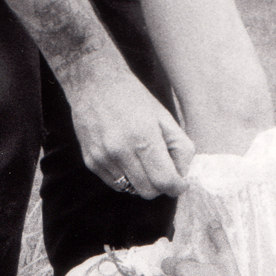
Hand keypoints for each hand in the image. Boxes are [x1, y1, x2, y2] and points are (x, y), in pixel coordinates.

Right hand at [69, 64, 193, 197]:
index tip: (180, 182)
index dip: (177, 186)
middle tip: (163, 169)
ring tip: (142, 158)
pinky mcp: (91, 162)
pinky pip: (115, 184)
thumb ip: (180, 146)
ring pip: (131, 190)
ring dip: (142, 180)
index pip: (165, 181)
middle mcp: (121, 152)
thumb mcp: (164, 117)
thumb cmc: (133, 98)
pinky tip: (126, 157)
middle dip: (160, 185)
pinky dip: (126, 177)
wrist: (94, 83)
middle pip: (148, 191)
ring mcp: (104, 158)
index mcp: (144, 138)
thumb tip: (183, 174)